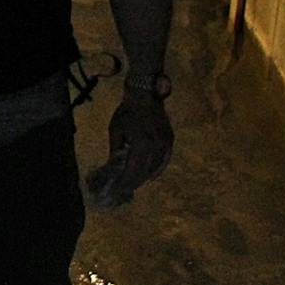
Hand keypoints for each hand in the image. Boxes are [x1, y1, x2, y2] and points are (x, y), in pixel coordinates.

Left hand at [85, 92, 172, 208]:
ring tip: (136, 182)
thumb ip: (115, 151)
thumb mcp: (115, 131)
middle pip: (146, 171)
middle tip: (127, 188)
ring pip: (156, 167)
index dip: (127, 181)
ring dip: (146, 176)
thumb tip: (114, 167)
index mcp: (141, 143)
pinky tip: (151, 175)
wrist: (144, 96)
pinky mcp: (170, 139)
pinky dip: (158, 169)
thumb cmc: (127, 112)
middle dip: (135, 181)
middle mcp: (156, 145)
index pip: (134, 169)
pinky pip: (165, 159)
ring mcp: (165, 143)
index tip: (120, 188)